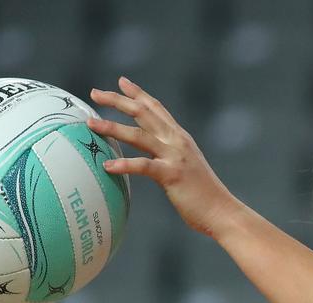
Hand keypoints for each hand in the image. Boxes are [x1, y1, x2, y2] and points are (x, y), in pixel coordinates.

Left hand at [88, 77, 243, 237]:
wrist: (221, 210)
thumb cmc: (202, 195)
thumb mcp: (186, 167)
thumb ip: (170, 157)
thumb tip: (153, 158)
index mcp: (180, 138)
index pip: (157, 108)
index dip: (138, 93)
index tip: (121, 82)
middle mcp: (177, 141)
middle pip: (143, 113)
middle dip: (118, 100)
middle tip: (95, 92)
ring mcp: (175, 156)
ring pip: (139, 135)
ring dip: (113, 127)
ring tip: (91, 124)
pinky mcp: (172, 175)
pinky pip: (144, 166)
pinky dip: (124, 164)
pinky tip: (107, 166)